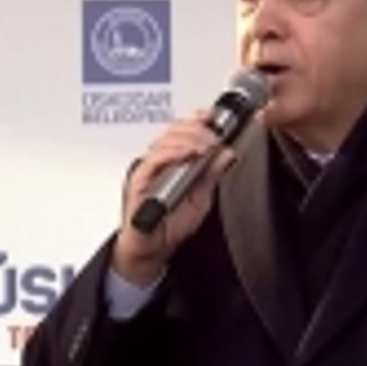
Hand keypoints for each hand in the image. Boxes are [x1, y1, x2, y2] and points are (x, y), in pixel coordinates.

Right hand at [112, 110, 236, 285]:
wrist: (150, 248)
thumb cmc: (170, 225)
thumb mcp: (202, 198)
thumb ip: (212, 175)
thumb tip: (227, 153)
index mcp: (175, 160)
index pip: (184, 130)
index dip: (198, 119)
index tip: (215, 117)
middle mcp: (161, 161)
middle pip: (175, 130)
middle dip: (197, 127)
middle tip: (214, 135)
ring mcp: (150, 168)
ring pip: (165, 140)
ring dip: (188, 138)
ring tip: (206, 144)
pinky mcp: (140, 179)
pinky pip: (154, 160)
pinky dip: (172, 153)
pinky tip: (187, 153)